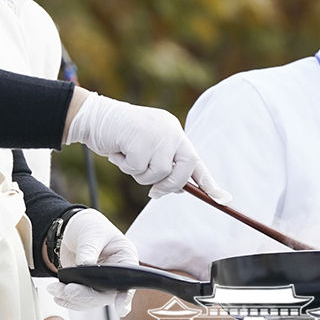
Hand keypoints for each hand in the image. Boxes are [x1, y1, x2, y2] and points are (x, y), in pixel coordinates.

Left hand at [47, 208, 138, 314]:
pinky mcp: (89, 288)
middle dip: (86, 295)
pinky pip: (80, 300)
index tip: (120, 309)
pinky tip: (57, 294)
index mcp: (125, 258)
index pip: (129, 280)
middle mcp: (117, 275)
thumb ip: (88, 250)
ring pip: (91, 300)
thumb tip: (84, 266)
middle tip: (68, 290)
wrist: (76, 231)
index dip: (125, 296)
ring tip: (55, 289)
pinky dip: (68, 299)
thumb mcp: (91, 234)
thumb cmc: (91, 228)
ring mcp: (103, 284)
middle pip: (106, 294)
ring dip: (72, 298)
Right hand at [65, 91, 230, 202]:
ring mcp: (158, 133)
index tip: (224, 200)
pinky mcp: (142, 138)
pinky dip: (125, 166)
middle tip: (153, 192)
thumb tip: (178, 189)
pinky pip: (139, 168)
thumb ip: (162, 166)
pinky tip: (118, 151)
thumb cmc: (119, 137)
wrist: (95, 118)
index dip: (210, 183)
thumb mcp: (146, 152)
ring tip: (127, 156)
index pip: (196, 162)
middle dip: (169, 184)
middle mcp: (171, 130)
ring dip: (139, 173)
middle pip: (185, 169)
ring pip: (159, 173)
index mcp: (175, 133)